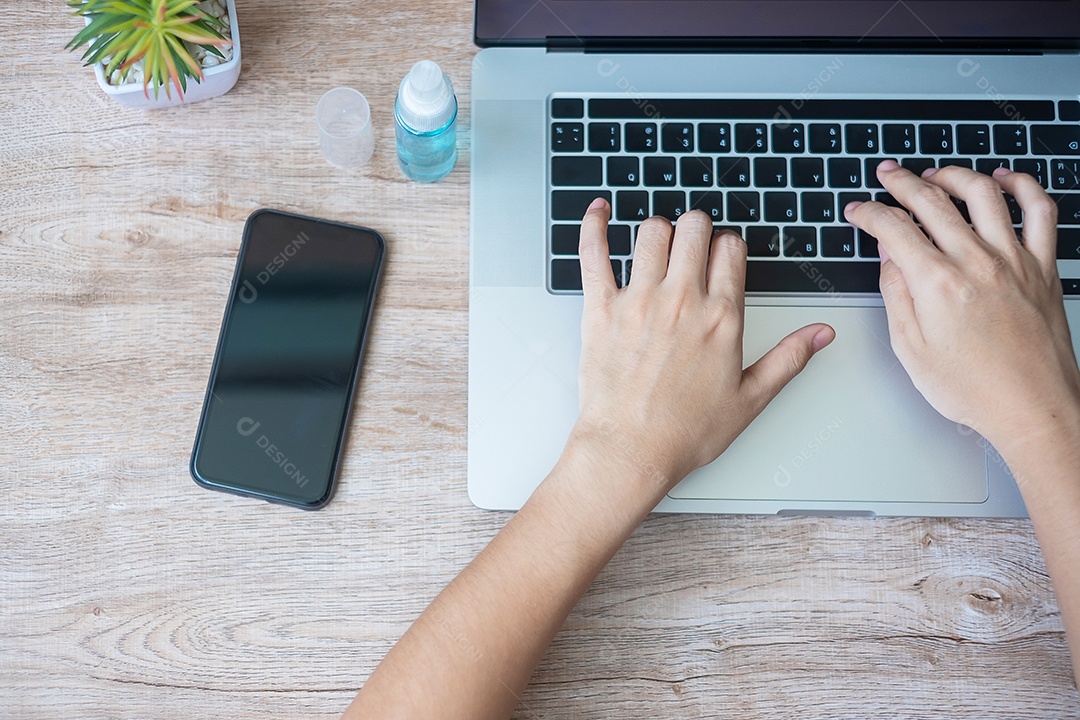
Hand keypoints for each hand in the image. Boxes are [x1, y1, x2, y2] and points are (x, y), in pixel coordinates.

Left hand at [570, 200, 834, 499]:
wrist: (630, 451)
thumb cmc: (684, 433)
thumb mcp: (751, 399)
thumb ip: (788, 358)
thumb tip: (821, 334)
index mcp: (721, 317)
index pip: (732, 249)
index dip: (729, 247)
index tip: (723, 258)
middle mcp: (681, 300)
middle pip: (694, 229)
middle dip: (697, 228)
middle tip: (692, 244)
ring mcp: (638, 300)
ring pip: (651, 232)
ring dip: (658, 231)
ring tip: (658, 245)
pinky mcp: (600, 308)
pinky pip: (593, 253)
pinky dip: (594, 226)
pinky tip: (598, 211)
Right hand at [845, 161, 1079, 454]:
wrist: (1032, 408)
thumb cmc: (974, 389)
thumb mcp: (910, 349)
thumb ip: (896, 295)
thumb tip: (888, 258)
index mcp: (937, 284)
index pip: (893, 229)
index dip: (869, 213)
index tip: (859, 210)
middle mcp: (976, 262)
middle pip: (932, 201)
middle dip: (902, 182)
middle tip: (888, 175)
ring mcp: (1013, 260)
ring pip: (983, 193)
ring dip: (954, 174)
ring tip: (937, 173)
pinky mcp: (1042, 267)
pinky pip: (1040, 210)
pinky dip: (1023, 185)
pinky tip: (1006, 178)